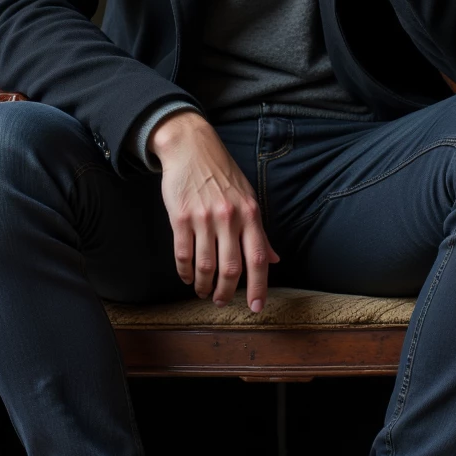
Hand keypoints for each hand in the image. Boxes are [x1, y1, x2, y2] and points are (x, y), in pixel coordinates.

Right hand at [147, 111, 279, 310]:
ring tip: (204, 292)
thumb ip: (259, 231)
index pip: (258, 258)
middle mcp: (229, 217)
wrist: (191, 148)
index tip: (256, 307)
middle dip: (227, 292)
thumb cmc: (222, 175)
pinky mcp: (180, 217)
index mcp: (250, 214)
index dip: (258, 286)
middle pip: (231, 267)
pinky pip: (183, 253)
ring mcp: (204, 218)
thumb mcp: (248, 198)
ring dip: (204, 285)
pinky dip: (185, 271)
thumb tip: (274, 259)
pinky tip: (188, 277)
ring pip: (206, 265)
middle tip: (221, 302)